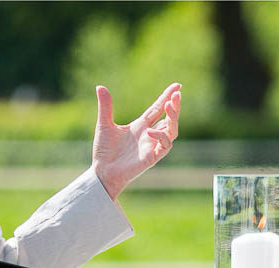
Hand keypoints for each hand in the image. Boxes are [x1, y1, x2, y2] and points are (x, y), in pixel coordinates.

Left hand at [92, 82, 180, 199]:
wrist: (102, 171)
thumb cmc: (104, 151)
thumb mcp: (104, 124)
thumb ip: (106, 106)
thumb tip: (100, 86)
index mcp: (140, 126)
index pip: (158, 109)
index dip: (167, 97)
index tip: (177, 86)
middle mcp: (149, 135)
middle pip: (169, 118)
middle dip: (175, 106)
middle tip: (177, 94)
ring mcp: (152, 146)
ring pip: (172, 131)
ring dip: (173, 118)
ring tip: (169, 105)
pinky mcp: (152, 157)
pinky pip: (165, 145)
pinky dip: (161, 137)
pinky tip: (150, 131)